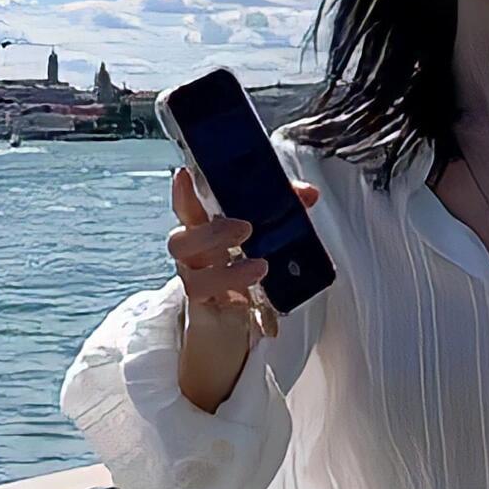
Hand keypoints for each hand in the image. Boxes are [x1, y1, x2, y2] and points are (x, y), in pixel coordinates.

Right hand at [167, 168, 318, 338]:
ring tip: (261, 267)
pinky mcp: (204, 309)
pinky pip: (206, 304)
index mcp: (202, 231)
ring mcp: (196, 283)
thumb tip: (309, 193)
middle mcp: (192, 256)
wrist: (237, 313)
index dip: (182, 193)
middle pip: (179, 242)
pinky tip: (249, 292)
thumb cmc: (245, 262)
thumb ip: (284, 208)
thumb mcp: (266, 232)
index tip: (185, 175)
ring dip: (227, 272)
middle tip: (245, 228)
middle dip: (211, 233)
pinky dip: (229, 292)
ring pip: (193, 277)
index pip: (186, 209)